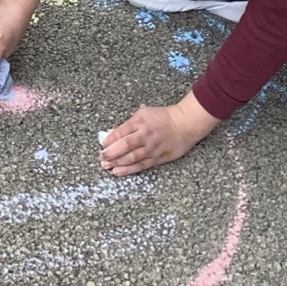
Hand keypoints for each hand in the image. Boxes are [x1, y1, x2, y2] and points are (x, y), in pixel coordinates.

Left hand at [100, 94, 219, 175]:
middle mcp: (146, 135)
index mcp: (140, 122)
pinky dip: (129, 169)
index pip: (121, 132)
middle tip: (101, 157)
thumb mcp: (143, 113)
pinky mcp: (159, 158)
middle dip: (111, 153)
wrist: (185, 124)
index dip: (110, 140)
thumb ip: (128, 124)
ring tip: (107, 166)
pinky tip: (119, 172)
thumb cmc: (163, 117)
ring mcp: (152, 148)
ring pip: (132, 158)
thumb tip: (112, 134)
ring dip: (117, 163)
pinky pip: (142, 165)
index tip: (102, 145)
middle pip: (125, 145)